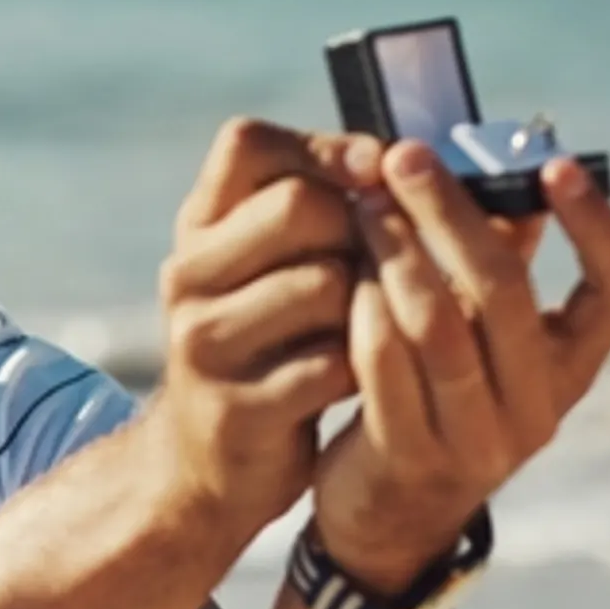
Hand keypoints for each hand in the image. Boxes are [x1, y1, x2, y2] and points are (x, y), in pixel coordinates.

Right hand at [139, 119, 365, 541]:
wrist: (207, 464)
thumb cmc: (271, 345)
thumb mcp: (276, 267)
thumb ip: (330, 209)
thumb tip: (421, 166)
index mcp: (199, 227)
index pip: (248, 144)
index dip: (324, 149)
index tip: (376, 175)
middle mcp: (189, 275)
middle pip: (298, 206)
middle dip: (360, 230)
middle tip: (379, 267)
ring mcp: (206, 343)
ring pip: (325, 283)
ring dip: (370, 303)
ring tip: (368, 327)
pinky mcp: (237, 408)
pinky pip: (333, 362)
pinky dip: (365, 367)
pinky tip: (363, 378)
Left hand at [306, 139, 609, 587]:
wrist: (389, 515)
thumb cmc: (441, 393)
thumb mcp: (485, 335)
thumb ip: (503, 257)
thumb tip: (507, 156)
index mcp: (573, 367)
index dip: (597, 224)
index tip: (556, 164)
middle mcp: (539, 407)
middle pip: (506, 291)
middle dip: (450, 212)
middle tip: (405, 158)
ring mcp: (477, 439)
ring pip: (438, 326)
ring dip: (395, 253)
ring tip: (363, 204)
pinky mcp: (410, 455)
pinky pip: (383, 366)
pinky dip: (363, 309)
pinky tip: (343, 271)